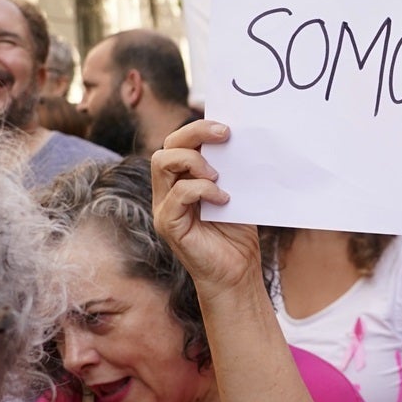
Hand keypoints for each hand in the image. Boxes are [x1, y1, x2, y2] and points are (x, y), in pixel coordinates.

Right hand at [149, 119, 265, 295]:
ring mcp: (164, 207)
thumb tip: (239, 138)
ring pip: (162, 163)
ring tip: (218, 176)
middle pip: (166, 147)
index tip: (226, 127)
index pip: (177, 143)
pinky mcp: (168, 225)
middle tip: (224, 135)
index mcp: (182, 180)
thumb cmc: (237, 234)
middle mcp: (167, 191)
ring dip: (194, 161)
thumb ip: (229, 169)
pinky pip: (177, 194)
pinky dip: (202, 190)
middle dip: (194, 134)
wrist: (238, 273)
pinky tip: (223, 199)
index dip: (197, 129)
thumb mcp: (235, 193)